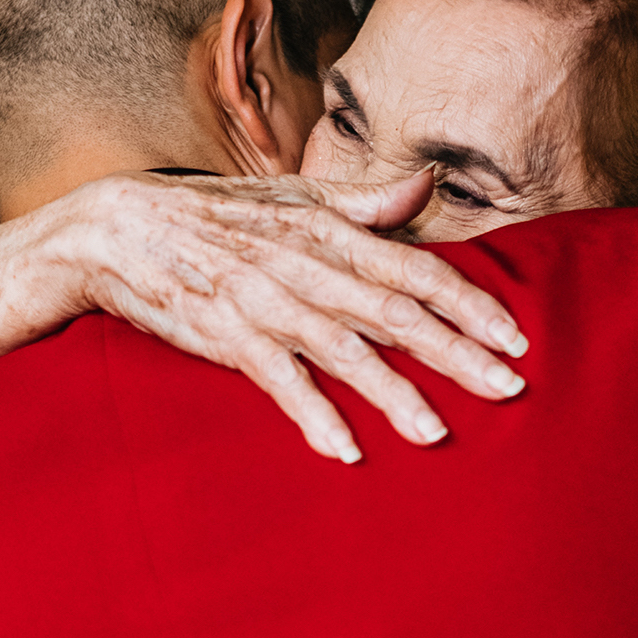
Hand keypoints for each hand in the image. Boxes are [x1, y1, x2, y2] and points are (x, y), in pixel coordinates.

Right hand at [39, 167, 529, 461]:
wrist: (121, 228)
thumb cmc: (218, 216)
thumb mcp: (294, 196)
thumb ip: (365, 203)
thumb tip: (425, 187)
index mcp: (330, 231)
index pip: (414, 268)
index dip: (468, 302)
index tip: (515, 337)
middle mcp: (306, 266)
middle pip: (395, 314)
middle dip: (455, 352)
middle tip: (509, 388)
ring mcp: (266, 303)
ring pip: (344, 350)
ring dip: (392, 393)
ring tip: (437, 433)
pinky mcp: (227, 337)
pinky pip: (278, 379)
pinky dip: (311, 413)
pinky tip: (345, 449)